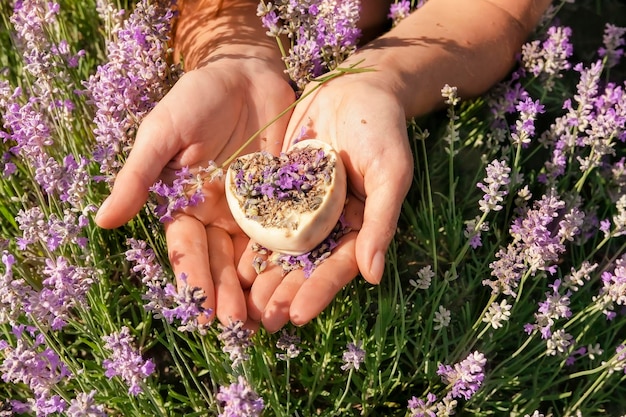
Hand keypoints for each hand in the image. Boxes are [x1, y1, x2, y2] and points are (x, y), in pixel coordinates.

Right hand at [95, 58, 294, 324]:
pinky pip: (288, 231)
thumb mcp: (163, 134)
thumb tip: (102, 222)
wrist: (245, 72)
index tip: (201, 313)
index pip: (188, 251)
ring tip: (268, 316)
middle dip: (229, 294)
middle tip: (239, 326)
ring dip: (260, 287)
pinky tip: (299, 280)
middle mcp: (218, 215)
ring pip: (255, 256)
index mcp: (186, 205)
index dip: (194, 281)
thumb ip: (138, 177)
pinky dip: (291, 257)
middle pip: (223, 262)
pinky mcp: (285, 198)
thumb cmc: (196, 98)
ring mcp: (253, 210)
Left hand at [242, 72, 413, 331]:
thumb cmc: (382, 130)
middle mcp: (328, 224)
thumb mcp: (390, 173)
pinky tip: (228, 259)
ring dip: (262, 276)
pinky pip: (261, 217)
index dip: (318, 291)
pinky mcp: (279, 188)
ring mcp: (302, 208)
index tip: (297, 315)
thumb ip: (381, 222)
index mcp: (358, 227)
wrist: (357, 87)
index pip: (336, 267)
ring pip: (279, 249)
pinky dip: (247, 239)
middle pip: (304, 267)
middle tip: (261, 321)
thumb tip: (373, 275)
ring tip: (241, 303)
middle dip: (283, 293)